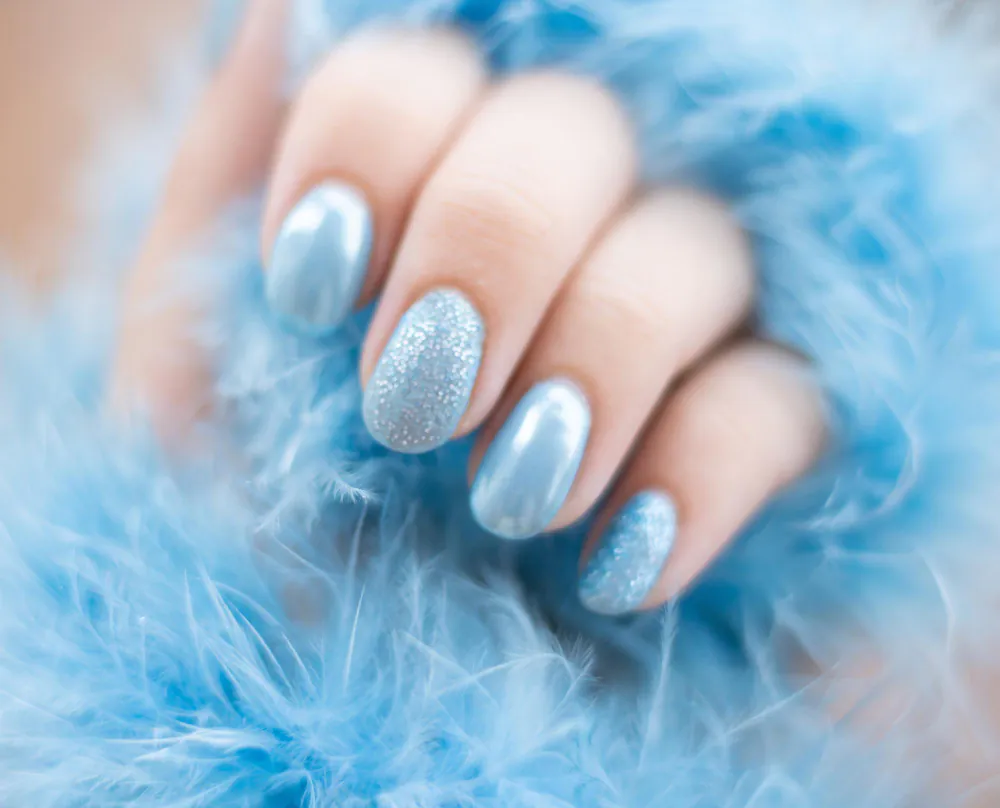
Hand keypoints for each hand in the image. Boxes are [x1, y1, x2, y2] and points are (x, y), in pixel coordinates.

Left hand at [111, 0, 825, 615]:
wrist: (359, 687)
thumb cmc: (264, 521)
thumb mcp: (189, 361)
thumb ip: (223, 184)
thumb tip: (295, 10)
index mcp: (420, 186)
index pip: (426, 68)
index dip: (377, 143)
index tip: (315, 286)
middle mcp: (553, 227)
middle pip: (571, 131)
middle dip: (491, 252)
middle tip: (415, 405)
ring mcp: (667, 320)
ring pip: (691, 253)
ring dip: (596, 365)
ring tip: (513, 500)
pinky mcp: (758, 424)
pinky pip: (783, 404)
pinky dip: (699, 478)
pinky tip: (621, 565)